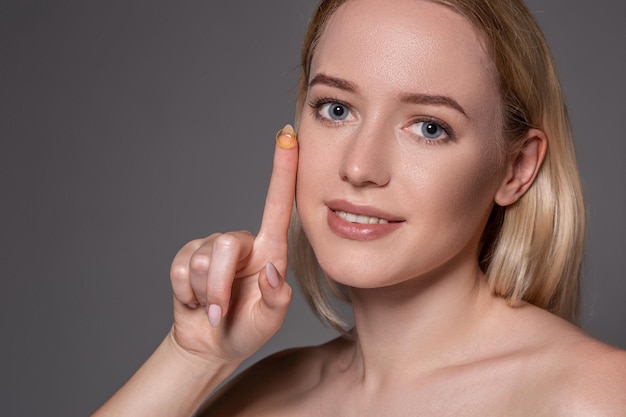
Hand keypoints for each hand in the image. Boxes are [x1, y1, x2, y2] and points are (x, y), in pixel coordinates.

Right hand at [169, 125, 297, 363]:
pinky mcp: (187, 257)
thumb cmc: (248, 328)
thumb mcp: (270, 321)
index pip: (278, 204)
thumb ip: (276, 299)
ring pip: (201, 261)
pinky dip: (186, 294)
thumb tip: (270, 271)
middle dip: (219, 286)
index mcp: (270, 250)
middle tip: (221, 312)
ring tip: (213, 309)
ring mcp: (212, 248)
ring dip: (205, 294)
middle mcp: (243, 243)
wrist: (211, 343)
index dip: (283, 170)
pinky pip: (179, 269)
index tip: (288, 136)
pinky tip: (196, 302)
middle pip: (225, 244)